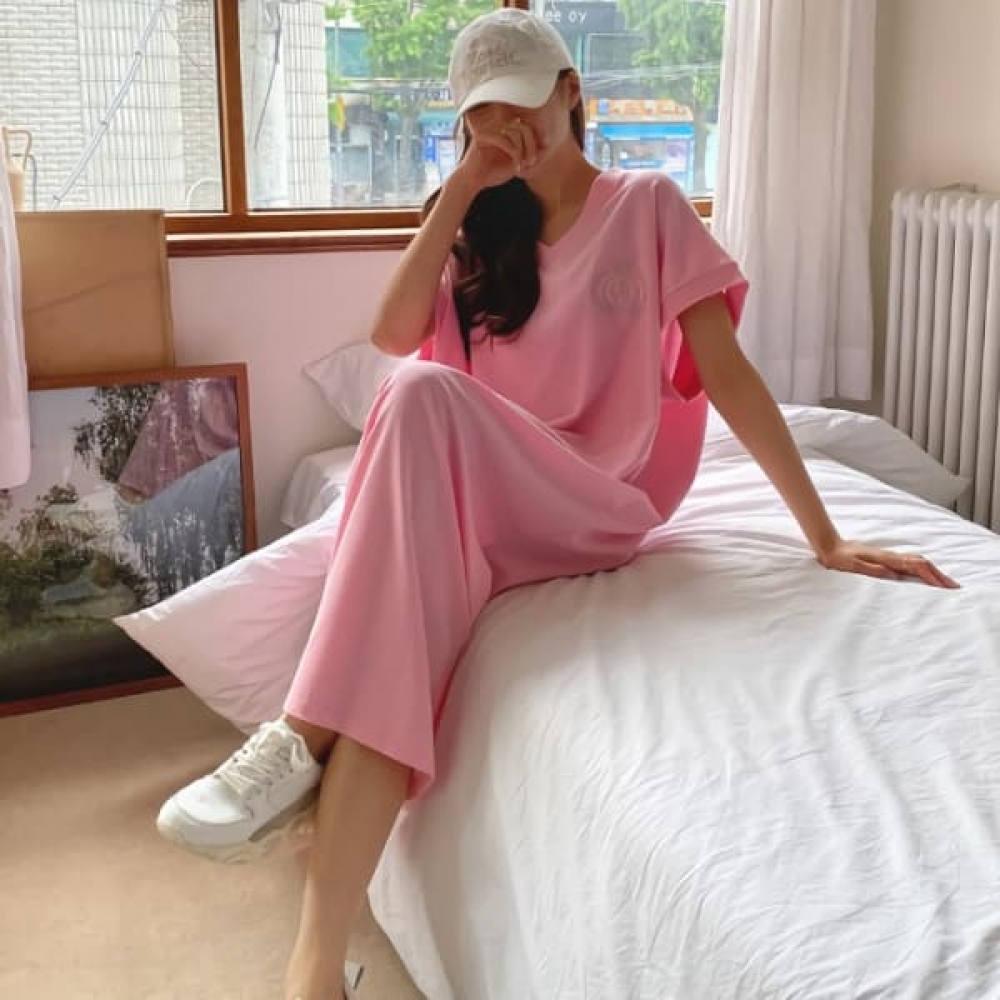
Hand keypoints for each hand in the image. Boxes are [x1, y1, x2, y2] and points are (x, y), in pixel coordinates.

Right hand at [451, 118, 538, 193]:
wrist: (471, 182)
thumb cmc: (491, 175)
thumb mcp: (515, 163)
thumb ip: (526, 153)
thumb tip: (543, 145)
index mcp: (505, 132)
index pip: (525, 127)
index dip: (535, 140)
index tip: (538, 155)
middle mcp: (497, 128)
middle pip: (523, 127)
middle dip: (531, 146)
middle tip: (531, 162)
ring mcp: (489, 130)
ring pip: (515, 133)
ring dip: (523, 151)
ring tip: (522, 165)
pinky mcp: (482, 136)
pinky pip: (503, 139)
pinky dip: (513, 153)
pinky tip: (515, 165)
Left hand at [817, 539, 958, 587]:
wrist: (829, 546)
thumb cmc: (838, 558)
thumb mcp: (852, 567)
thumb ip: (871, 571)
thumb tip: (893, 576)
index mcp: (885, 559)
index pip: (915, 567)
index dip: (931, 576)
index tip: (944, 586)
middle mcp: (890, 557)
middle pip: (921, 563)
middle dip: (938, 574)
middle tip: (954, 586)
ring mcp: (888, 557)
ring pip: (917, 563)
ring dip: (932, 572)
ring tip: (945, 583)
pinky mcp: (885, 559)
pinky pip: (909, 564)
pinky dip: (922, 570)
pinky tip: (924, 576)